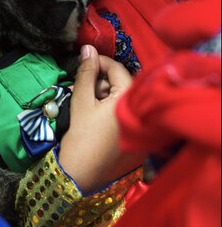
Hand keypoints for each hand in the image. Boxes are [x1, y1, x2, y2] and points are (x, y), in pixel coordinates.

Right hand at [58, 45, 143, 192]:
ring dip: (108, 98)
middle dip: (103, 83)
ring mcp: (145, 129)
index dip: (99, 64)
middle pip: (124, 86)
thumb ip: (85, 74)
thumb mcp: (81, 102)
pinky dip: (115, 114)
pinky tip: (97, 121)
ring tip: (87, 107)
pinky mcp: (141, 142)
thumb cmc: (81, 138)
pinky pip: (130, 118)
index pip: (118, 70)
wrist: (81, 177)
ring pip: (126, 102)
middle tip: (83, 90)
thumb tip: (87, 49)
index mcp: (131, 100)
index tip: (84, 64)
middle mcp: (144, 112)